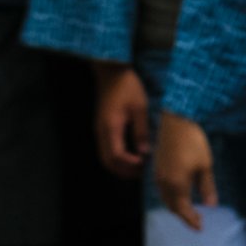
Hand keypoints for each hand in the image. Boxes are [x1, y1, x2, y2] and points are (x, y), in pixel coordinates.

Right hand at [94, 64, 150, 178]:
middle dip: (124, 171)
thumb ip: (141, 131)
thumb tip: (144, 153)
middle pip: (108, 162)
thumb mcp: (140, 107)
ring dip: (120, 166)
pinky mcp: (101, 128)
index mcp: (111, 128)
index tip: (145, 164)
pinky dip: (116, 158)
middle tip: (142, 172)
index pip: (117, 156)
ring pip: (105, 157)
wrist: (112, 73)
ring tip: (138, 166)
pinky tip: (130, 156)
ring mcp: (99, 130)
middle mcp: (101, 132)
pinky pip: (105, 150)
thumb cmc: (128, 87)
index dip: (131, 165)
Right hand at [153, 111, 217, 227]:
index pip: (182, 210)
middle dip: (183, 215)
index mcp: (176, 185)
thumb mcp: (205, 165)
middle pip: (172, 206)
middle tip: (196, 221)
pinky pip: (162, 189)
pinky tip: (179, 193)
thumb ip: (207, 187)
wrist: (176, 121)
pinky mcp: (157, 167)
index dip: (190, 220)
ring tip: (188, 210)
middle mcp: (164, 183)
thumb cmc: (194, 142)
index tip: (200, 228)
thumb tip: (211, 206)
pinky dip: (170, 197)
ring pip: (165, 198)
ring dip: (176, 207)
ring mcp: (158, 175)